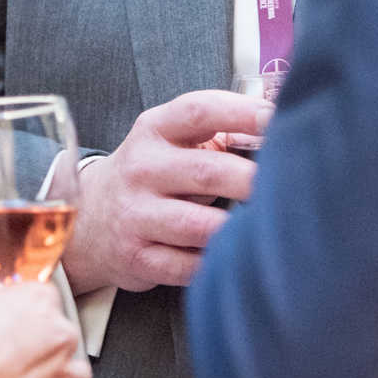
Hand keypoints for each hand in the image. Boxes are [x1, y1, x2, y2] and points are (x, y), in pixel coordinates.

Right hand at [62, 90, 271, 293]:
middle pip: (207, 172)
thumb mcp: (169, 139)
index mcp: (154, 130)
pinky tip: (232, 255)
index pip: (199, 111)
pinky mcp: (138, 257)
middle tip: (289, 187)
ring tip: (265, 226)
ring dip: (237, 228)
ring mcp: (136, 215)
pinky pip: (190, 266)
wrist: (88, 219)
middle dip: (252, 181)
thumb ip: (217, 129)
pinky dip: (216, 263)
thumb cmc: (151, 174)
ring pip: (200, 226)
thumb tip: (283, 126)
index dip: (242, 113)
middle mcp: (142, 169)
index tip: (278, 121)